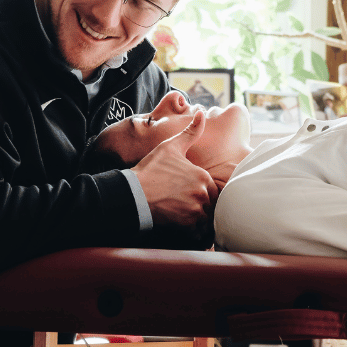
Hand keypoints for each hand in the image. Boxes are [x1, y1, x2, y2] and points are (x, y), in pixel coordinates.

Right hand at [132, 111, 218, 226]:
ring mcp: (195, 210)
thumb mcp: (170, 146)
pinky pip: (199, 232)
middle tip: (190, 206)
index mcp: (202, 177)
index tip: (191, 193)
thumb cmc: (150, 169)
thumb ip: (190, 132)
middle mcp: (202, 194)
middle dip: (203, 206)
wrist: (133, 192)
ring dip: (200, 219)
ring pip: (206, 218)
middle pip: (211, 204)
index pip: (213, 189)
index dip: (203, 192)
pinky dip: (195, 232)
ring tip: (187, 216)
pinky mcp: (186, 225)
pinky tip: (185, 226)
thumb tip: (202, 113)